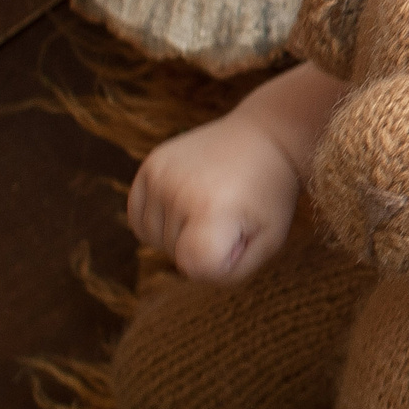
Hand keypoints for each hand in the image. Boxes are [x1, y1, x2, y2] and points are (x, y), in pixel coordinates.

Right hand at [126, 112, 300, 282]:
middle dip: (203, 246)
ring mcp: (161, 175)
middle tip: (232, 212)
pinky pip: (138, 216)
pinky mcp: (151, 164)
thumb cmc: (269, 194)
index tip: (243, 237)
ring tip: (212, 204)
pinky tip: (187, 202)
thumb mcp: (270, 240)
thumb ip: (233, 272)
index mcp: (213, 210)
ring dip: (179, 234)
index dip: (221, 262)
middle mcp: (179, 191)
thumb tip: (190, 270)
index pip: (195, 268)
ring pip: (153, 238)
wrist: (266, 136)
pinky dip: (158, 220)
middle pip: (175, 254)